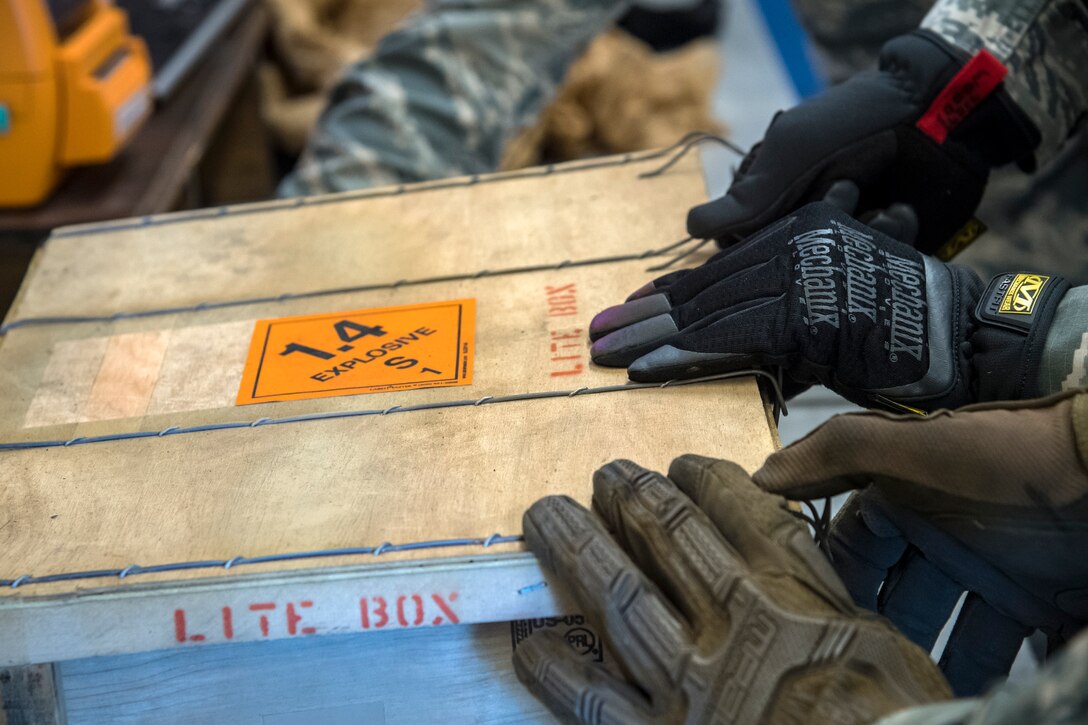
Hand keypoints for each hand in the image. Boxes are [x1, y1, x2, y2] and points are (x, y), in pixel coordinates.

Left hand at [514, 456, 950, 723]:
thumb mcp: (879, 643)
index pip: (736, 511)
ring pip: (618, 596)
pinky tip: (528, 639)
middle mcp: (732, 624)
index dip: (701, 479)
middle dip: (631, 498)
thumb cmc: (892, 719)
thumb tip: (780, 549)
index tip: (680, 463)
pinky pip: (591, 698)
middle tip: (606, 473)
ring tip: (546, 514)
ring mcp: (688, 683)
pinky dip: (554, 667)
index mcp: (793, 595)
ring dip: (578, 547)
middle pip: (668, 538)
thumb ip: (821, 594)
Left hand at [589, 201, 1068, 411]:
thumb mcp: (833, 288)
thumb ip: (780, 298)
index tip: (626, 309)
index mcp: (792, 237)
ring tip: (605, 357)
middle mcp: (787, 252)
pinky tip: (643, 371)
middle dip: (643, 318)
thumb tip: (732, 328)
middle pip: (701, 293)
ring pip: (706, 317)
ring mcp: (794, 285)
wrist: (959, 332)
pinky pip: (729, 345)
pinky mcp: (801, 325)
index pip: (715, 272)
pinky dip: (682, 358)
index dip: (666, 294)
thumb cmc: (899, 318)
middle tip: (596, 335)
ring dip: (649, 340)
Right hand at [686, 31, 1038, 256]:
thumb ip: (745, 199)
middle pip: (788, 263)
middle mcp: (807, 222)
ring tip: (871, 200)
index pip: (745, 244)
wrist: (935, 112)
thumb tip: (689, 227)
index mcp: (776, 200)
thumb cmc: (850, 124)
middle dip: (807, 242)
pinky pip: (878, 267)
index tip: (764, 232)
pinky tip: (898, 208)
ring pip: (832, 271)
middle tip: (830, 199)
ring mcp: (848, 236)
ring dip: (851, 238)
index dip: (753, 244)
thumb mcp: (789, 152)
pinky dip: (888, 237)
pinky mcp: (889, 249)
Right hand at [753, 391, 1087, 695]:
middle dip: (866, 627)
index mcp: (904, 494)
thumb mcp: (913, 443)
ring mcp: (984, 572)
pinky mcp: (1029, 602)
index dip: (826, 573)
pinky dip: (971, 669)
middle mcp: (938, 535)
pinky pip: (992, 647)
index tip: (800, 611)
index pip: (850, 541)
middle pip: (888, 593)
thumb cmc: (1008, 454)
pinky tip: (947, 690)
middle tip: (843, 663)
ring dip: (917, 658)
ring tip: (892, 687)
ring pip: (937, 628)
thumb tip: (761, 477)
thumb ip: (839, 452)